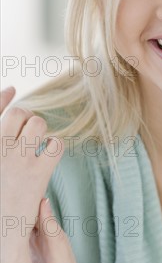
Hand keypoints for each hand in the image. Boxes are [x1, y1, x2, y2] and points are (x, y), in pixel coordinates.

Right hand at [0, 86, 64, 249]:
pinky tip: (49, 157)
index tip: (11, 89)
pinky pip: (56, 144)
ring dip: (40, 130)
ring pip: (38, 123)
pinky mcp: (38, 173)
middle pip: (18, 113)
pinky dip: (55, 147)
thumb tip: (8, 103)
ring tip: (37, 144)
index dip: (2, 98)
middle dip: (26, 117)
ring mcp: (18, 160)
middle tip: (27, 131)